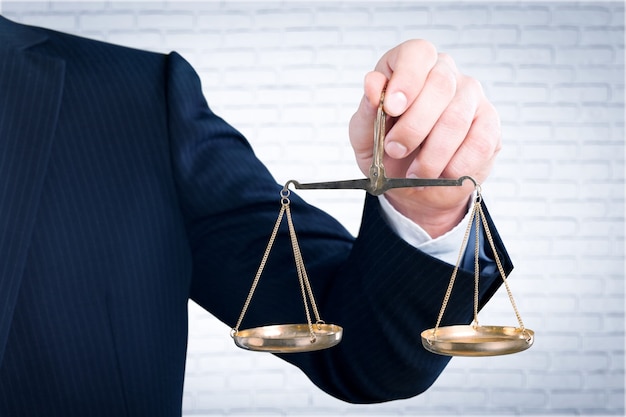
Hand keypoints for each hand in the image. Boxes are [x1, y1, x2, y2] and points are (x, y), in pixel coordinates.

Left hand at [349, 39, 501, 237]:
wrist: (411, 184)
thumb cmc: (386, 151)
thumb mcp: (364, 135)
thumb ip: (367, 111)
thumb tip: (373, 86)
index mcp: (410, 66)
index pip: (417, 53)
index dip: (406, 78)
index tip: (391, 108)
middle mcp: (445, 73)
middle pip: (440, 84)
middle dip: (413, 126)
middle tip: (395, 150)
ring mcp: (471, 96)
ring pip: (457, 118)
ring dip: (432, 154)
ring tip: (414, 173)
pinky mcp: (489, 124)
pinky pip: (480, 142)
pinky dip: (456, 165)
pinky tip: (441, 175)